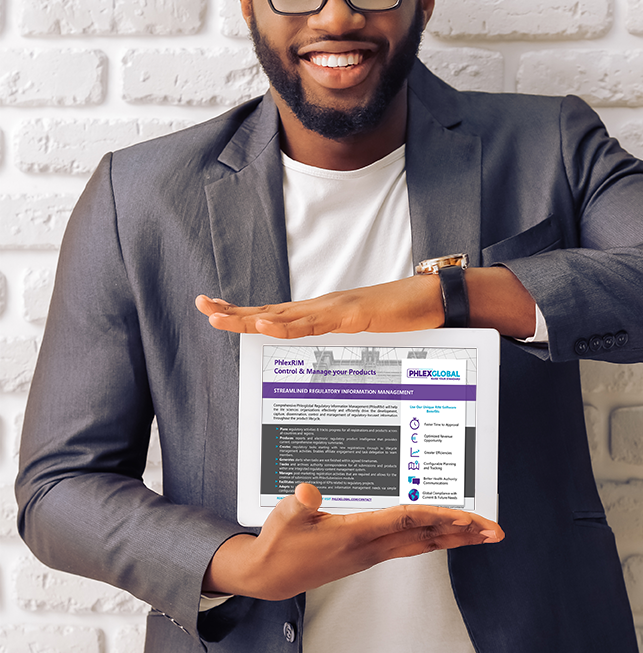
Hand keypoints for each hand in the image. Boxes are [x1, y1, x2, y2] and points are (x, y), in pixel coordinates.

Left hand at [195, 274, 443, 337]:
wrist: (430, 299)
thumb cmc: (400, 314)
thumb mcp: (363, 333)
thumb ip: (342, 339)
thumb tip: (326, 353)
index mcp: (322, 313)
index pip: (276, 315)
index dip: (245, 314)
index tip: (217, 311)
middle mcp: (322, 307)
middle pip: (270, 312)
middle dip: (234, 311)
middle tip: (202, 307)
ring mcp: (334, 309)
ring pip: (283, 316)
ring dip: (248, 317)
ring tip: (218, 316)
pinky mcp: (350, 315)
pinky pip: (312, 325)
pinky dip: (286, 327)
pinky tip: (263, 326)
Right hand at [203, 483, 503, 599]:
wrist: (269, 576)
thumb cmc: (279, 545)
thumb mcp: (284, 519)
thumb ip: (298, 505)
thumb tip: (308, 491)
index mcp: (354, 535)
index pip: (405, 521)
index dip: (436, 517)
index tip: (465, 516)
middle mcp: (370, 547)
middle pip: (426, 538)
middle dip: (462, 534)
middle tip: (493, 531)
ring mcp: (371, 553)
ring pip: (422, 543)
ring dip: (454, 537)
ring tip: (481, 532)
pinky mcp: (368, 553)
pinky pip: (410, 545)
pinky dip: (433, 538)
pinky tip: (444, 534)